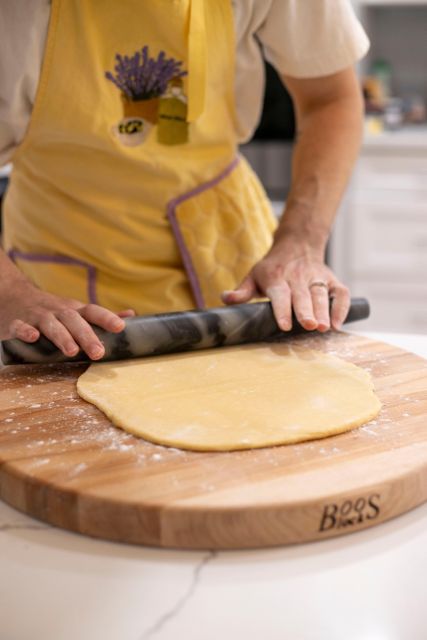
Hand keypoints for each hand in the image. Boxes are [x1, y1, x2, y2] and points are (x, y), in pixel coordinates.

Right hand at [0, 279, 134, 358]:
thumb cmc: (54, 310)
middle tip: (98, 353)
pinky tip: (32, 337)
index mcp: (75, 310)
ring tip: (72, 351)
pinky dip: (25, 331)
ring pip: (51, 324)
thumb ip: (102, 316)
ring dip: (62, 336)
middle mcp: (58, 311)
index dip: (106, 318)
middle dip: (87, 336)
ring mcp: (38, 316)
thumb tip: (131, 316)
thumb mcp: (78, 310)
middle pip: (74, 320)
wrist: (14, 297)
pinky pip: (20, 325)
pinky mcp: (17, 323)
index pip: (93, 311)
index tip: (120, 327)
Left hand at [222, 242, 349, 332]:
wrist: (297, 244)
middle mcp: (298, 277)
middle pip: (303, 296)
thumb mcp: (254, 276)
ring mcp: (317, 278)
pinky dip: (341, 307)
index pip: (280, 294)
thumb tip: (225, 299)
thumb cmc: (272, 267)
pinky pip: (340, 293)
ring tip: (324, 328)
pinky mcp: (332, 280)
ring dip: (324, 311)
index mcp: (277, 277)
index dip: (282, 310)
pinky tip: (338, 324)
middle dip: (307, 311)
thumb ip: (242, 291)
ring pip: (322, 294)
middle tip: (311, 326)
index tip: (285, 325)